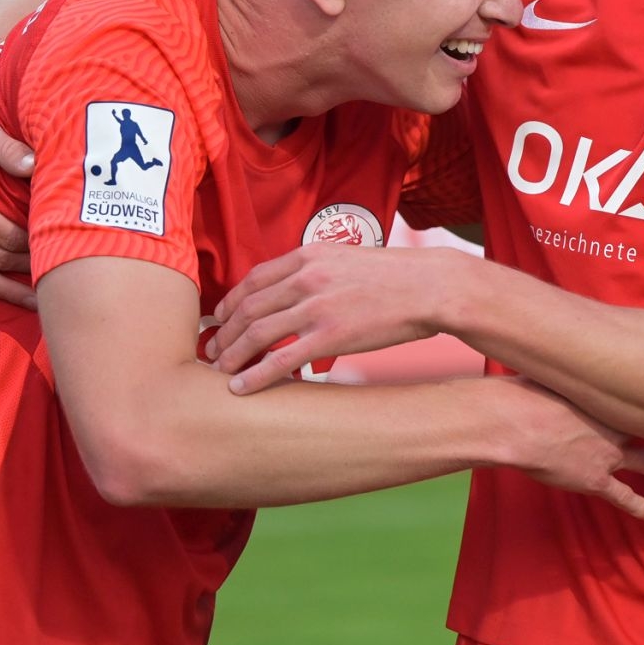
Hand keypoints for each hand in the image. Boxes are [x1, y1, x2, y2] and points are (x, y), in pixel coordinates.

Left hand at [208, 243, 453, 391]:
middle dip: (223, 333)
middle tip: (211, 351)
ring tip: (219, 372)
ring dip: (231, 355)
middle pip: (248, 308)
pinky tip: (241, 388)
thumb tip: (297, 293)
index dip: (230, 303)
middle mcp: (306, 278)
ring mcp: (317, 307)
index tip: (219, 319)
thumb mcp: (349, 258)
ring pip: (257, 334)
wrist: (432, 286)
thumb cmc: (396, 276)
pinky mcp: (331, 336)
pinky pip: (281, 359)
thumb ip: (318, 270)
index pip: (254, 280)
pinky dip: (255, 375)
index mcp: (309, 255)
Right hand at [503, 379, 643, 522]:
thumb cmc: (526, 391)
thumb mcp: (550, 370)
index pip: (638, 392)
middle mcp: (614, 425)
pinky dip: (638, 506)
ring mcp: (609, 454)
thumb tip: (557, 350)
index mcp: (603, 397)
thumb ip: (561, 367)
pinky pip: (622, 495)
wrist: (518, 423)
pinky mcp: (595, 479)